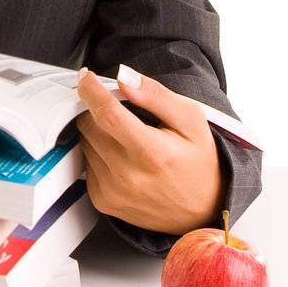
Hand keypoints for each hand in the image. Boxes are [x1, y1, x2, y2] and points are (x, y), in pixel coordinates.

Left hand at [75, 64, 223, 236]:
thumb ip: (155, 95)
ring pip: (85, 142)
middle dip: (98, 110)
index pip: (107, 114)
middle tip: (121, 112)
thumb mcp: (190, 120)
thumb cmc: (198, 162)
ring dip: (98, 132)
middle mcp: (128, 176)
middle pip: (89, 125)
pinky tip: (123, 160)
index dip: (91, 90)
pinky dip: (98, 154)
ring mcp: (112, 191)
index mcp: (152, 153)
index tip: (86, 76)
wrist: (202, 211)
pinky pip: (86, 164)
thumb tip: (123, 77)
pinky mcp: (102, 201)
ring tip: (128, 139)